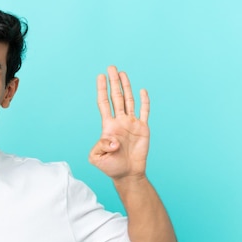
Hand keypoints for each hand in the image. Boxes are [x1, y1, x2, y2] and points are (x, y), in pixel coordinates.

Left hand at [89, 65, 149, 180]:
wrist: (127, 174)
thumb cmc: (111, 167)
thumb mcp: (97, 158)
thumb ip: (100, 147)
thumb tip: (113, 140)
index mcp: (108, 126)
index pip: (103, 103)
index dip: (101, 90)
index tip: (100, 76)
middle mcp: (120, 121)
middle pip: (116, 97)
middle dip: (113, 82)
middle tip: (111, 67)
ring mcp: (131, 124)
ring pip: (129, 100)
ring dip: (126, 87)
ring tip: (122, 73)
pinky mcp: (143, 128)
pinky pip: (144, 112)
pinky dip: (144, 101)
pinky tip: (142, 90)